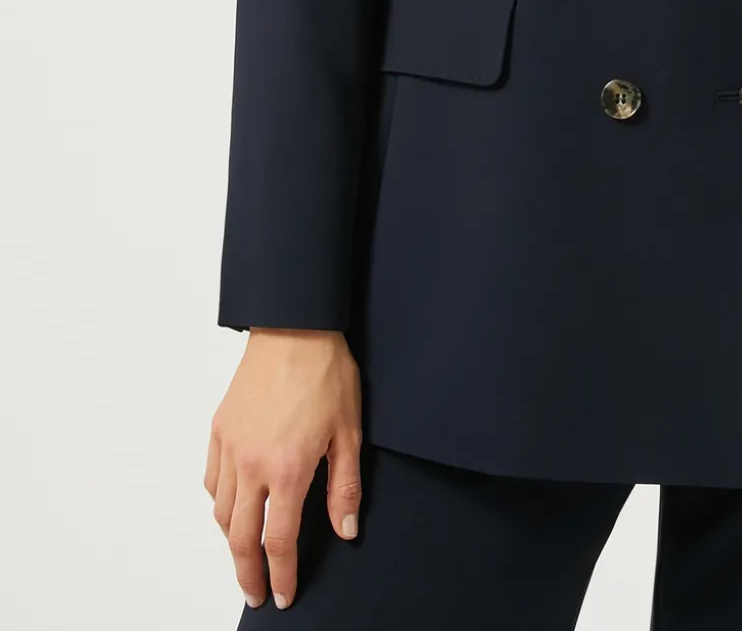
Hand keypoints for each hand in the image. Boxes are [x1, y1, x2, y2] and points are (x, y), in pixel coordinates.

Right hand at [204, 328, 363, 610]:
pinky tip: (232, 505)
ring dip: (232, 540)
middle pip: (240, 538)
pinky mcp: (219, 429)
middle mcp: (251, 465)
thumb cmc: (326, 372)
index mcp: (287, 469)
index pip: (280, 541)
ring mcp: (230, 447)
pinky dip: (219, 502)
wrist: (294, 326)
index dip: (282, 575)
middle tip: (256, 593)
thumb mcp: (349, 431)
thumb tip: (345, 530)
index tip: (283, 595)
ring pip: (221, 512)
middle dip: (248, 574)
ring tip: (246, 554)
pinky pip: (211, 480)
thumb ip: (345, 486)